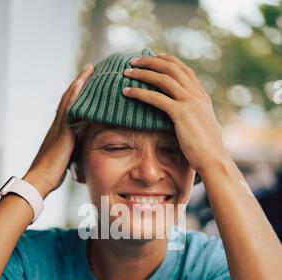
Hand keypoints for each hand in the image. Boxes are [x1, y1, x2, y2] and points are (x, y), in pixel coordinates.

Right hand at [23, 63, 93, 197]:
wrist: (41, 178)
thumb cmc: (51, 174)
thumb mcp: (67, 159)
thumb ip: (74, 151)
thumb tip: (81, 153)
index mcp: (59, 132)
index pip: (70, 108)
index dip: (77, 95)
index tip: (86, 83)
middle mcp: (58, 125)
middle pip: (69, 98)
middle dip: (80, 83)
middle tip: (91, 68)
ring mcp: (59, 126)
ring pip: (69, 99)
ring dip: (79, 82)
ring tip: (90, 69)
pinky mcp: (62, 131)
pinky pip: (69, 108)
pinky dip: (75, 94)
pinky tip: (82, 83)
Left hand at [122, 53, 228, 174]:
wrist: (214, 160)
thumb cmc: (207, 151)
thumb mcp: (204, 128)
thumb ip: (197, 118)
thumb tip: (191, 120)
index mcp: (203, 97)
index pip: (184, 71)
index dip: (169, 61)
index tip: (155, 56)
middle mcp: (197, 95)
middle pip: (172, 68)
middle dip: (151, 61)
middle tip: (134, 60)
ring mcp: (190, 103)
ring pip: (162, 79)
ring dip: (142, 72)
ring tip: (126, 72)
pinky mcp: (181, 113)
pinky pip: (155, 98)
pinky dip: (139, 92)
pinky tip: (127, 92)